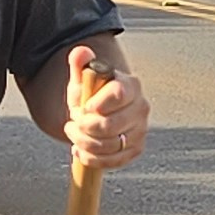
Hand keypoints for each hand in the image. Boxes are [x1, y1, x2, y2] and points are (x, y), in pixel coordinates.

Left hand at [64, 45, 147, 168]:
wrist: (99, 111)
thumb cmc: (92, 92)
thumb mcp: (83, 76)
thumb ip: (80, 62)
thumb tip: (81, 53)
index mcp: (130, 85)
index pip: (117, 95)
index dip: (95, 104)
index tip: (83, 107)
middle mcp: (141, 108)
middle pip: (110, 126)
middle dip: (83, 127)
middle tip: (73, 122)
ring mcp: (140, 130)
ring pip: (109, 146)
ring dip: (83, 143)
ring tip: (74, 133)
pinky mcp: (135, 149)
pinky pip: (112, 161)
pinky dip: (91, 158)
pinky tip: (80, 149)